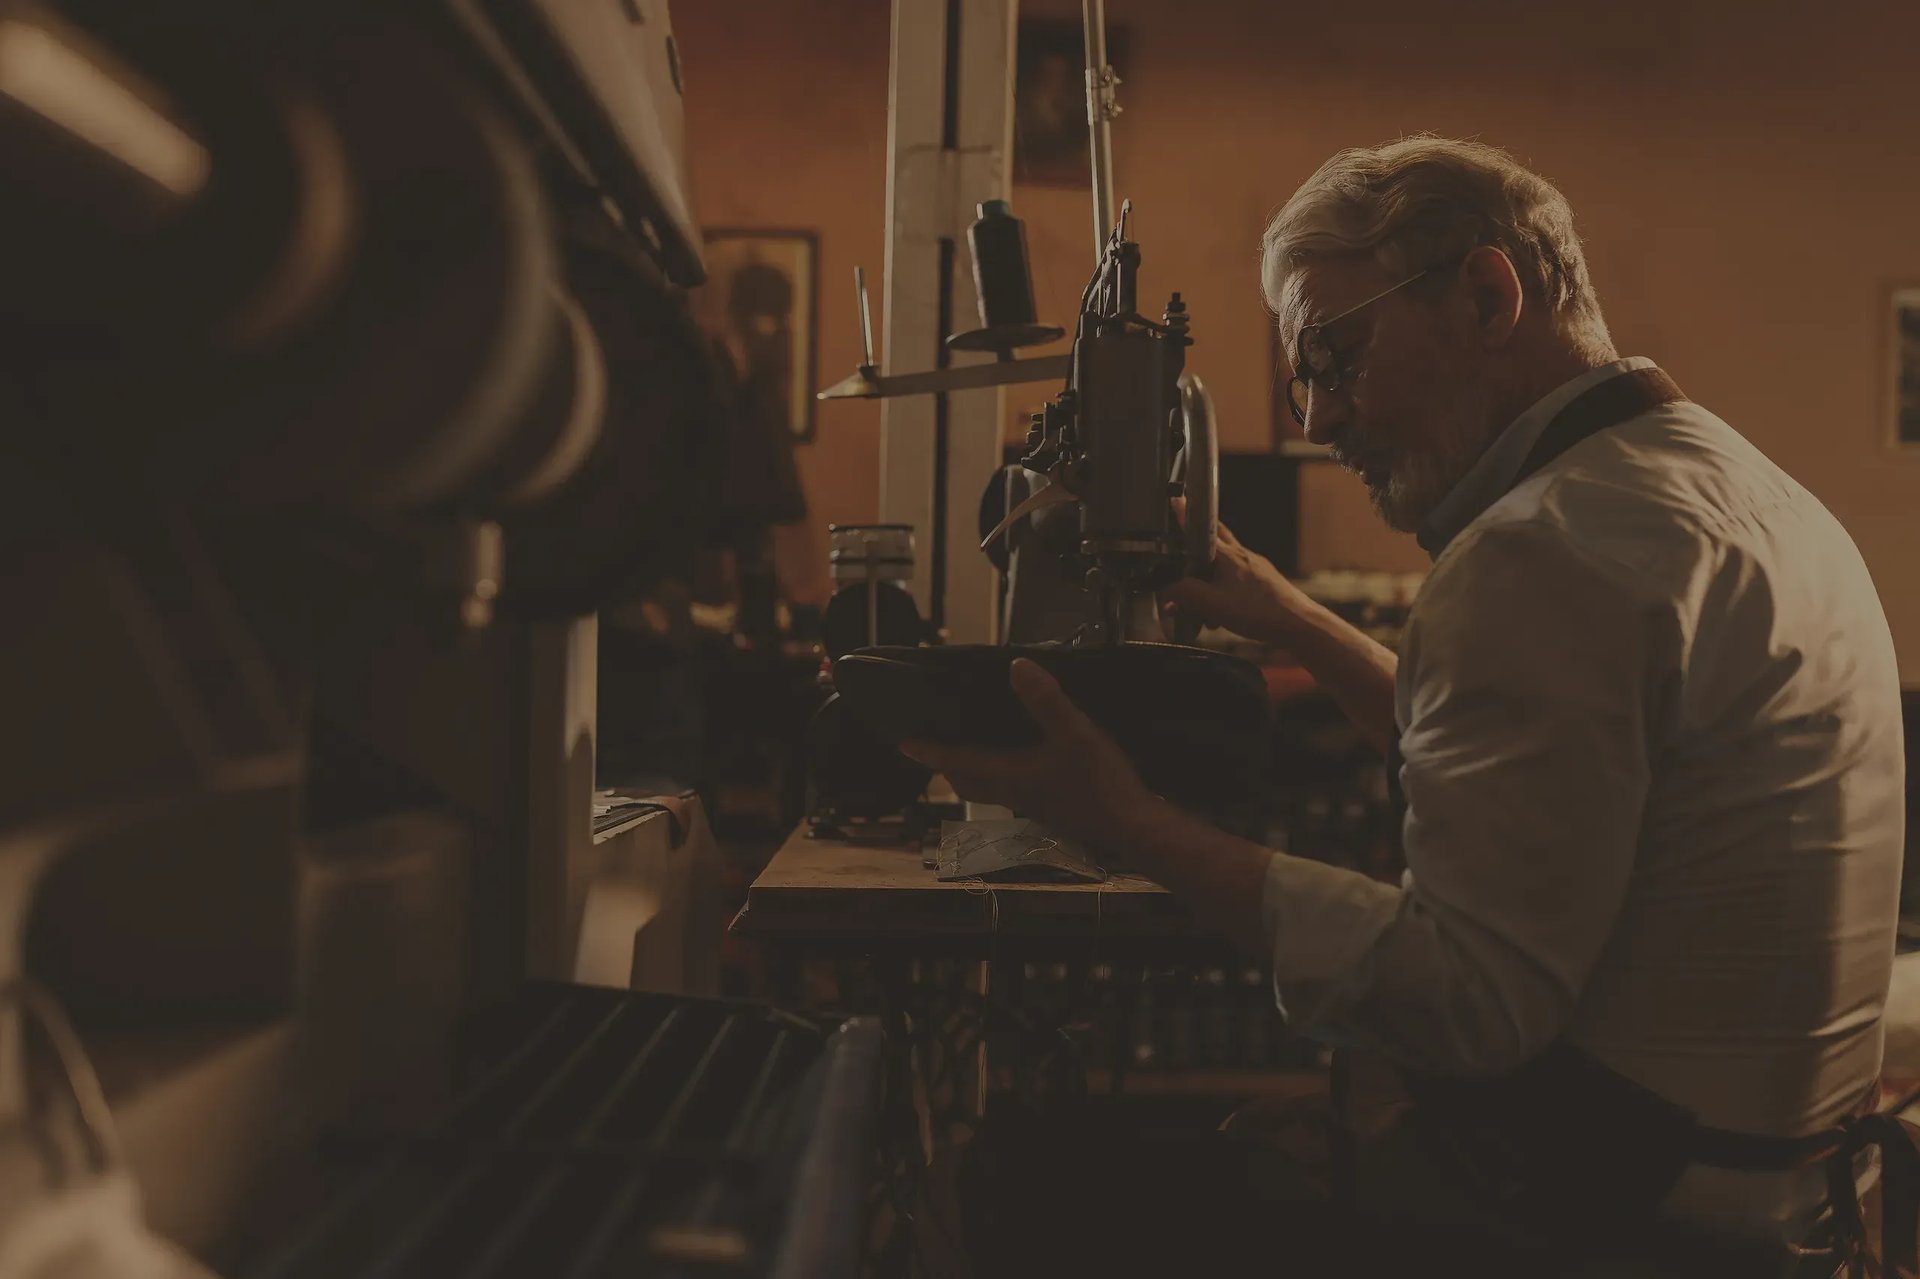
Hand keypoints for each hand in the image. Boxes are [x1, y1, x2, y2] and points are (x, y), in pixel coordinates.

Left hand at [898, 658, 1154, 846]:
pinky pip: (1011, 790)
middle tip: (932, 747)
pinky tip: (1019, 760)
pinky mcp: (1051, 807)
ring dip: (972, 771)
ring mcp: (1032, 804)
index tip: (903, 743)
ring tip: (969, 749)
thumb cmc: (1099, 782)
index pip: (958, 762)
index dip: (930, 751)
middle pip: (967, 782)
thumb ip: (1045, 700)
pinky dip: (1001, 774)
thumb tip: (1016, 665)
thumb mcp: (1074, 733)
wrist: (1133, 827)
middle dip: (947, 765)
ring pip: (988, 788)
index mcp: (1009, 775)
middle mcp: (1013, 793)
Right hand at [1162, 496, 1315, 644]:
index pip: (1200, 527)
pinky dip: (1222, 592)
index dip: (1185, 515)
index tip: (1176, 500)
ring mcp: (1254, 568)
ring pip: (1224, 564)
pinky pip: (1236, 580)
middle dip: (1197, 544)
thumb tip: (1165, 589)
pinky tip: (1220, 615)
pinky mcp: (1263, 582)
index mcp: (1226, 555)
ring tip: (1200, 606)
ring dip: (1208, 579)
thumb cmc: (1259, 611)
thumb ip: (1184, 594)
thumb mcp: (1212, 604)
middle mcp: (1241, 555)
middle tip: (1184, 547)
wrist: (1297, 624)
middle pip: (1215, 539)